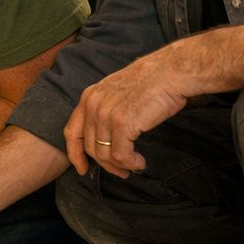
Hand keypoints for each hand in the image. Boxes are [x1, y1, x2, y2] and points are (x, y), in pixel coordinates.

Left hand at [64, 50, 188, 177]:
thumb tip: (106, 138)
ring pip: (105, 154)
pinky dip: (130, 163)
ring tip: (133, 166)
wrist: (171, 72)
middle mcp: (93, 105)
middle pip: (90, 147)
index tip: (82, 168)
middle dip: (105, 164)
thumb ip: (106, 110)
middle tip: (120, 172)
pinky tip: (140, 162)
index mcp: (89, 97)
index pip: (72, 132)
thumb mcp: (117, 92)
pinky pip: (120, 155)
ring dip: (120, 166)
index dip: (75, 154)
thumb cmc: (152, 82)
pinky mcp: (122, 123)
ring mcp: (106, 114)